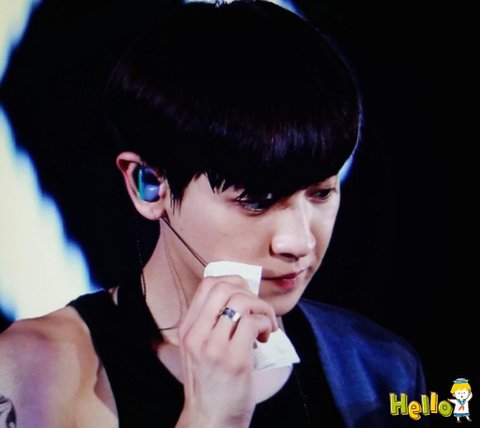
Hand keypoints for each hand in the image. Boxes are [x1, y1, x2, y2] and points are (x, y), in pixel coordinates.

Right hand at [175, 275, 276, 427]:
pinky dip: (265, 324)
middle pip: (224, 287)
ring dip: (261, 308)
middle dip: (248, 291)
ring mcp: (214, 346)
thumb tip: (241, 295)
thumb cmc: (210, 383)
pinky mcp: (234, 359)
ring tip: (264, 325)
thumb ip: (211, 322)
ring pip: (241, 302)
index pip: (208, 284)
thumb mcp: (199, 348)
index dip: (233, 281)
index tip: (245, 296)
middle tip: (257, 309)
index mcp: (188, 328)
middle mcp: (197, 334)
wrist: (210, 419)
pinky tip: (264, 338)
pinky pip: (252, 323)